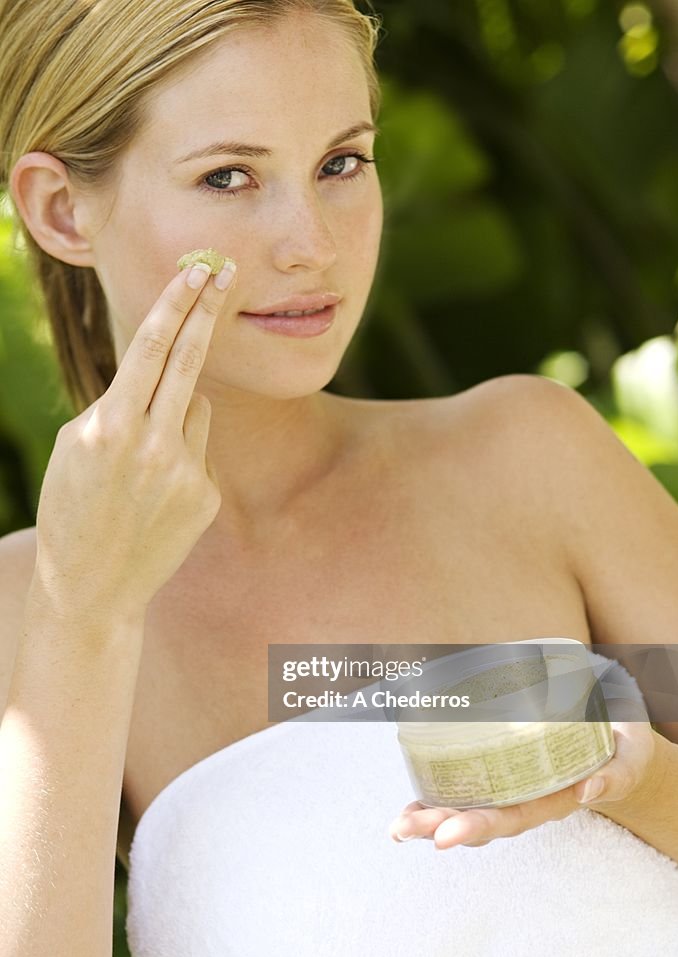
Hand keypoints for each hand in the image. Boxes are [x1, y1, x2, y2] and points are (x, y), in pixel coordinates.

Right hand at [33, 259, 236, 620]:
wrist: (92, 585)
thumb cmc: (72, 506)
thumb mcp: (76, 446)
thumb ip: (118, 405)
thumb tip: (161, 374)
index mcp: (111, 426)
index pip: (151, 348)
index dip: (177, 303)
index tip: (198, 271)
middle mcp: (154, 445)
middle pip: (190, 360)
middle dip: (206, 311)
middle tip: (224, 272)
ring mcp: (186, 472)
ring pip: (197, 408)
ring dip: (177, 411)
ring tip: (144, 458)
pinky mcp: (207, 496)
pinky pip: (202, 449)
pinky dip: (185, 455)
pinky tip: (158, 491)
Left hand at [389, 721, 655, 849]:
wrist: (617, 739)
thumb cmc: (622, 747)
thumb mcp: (631, 755)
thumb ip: (617, 773)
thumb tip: (587, 790)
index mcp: (554, 799)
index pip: (512, 817)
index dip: (478, 825)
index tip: (446, 836)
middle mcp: (526, 799)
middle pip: (479, 819)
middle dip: (439, 825)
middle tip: (405, 829)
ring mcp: (510, 787)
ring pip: (466, 807)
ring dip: (429, 818)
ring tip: (397, 827)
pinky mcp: (499, 769)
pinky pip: (464, 787)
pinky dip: (434, 796)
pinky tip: (409, 806)